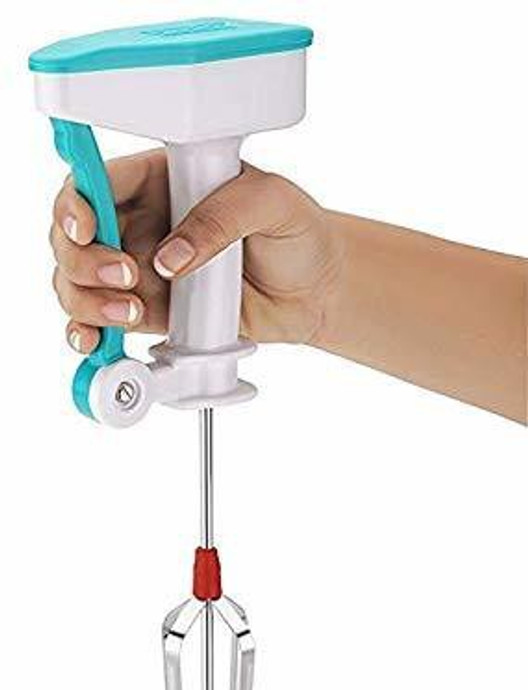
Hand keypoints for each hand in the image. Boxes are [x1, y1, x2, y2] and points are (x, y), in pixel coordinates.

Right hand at [50, 149, 343, 353]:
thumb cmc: (298, 233)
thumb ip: (220, 218)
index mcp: (162, 180)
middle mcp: (143, 224)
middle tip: (125, 275)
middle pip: (75, 237)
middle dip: (83, 260)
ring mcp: (143, 271)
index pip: (99, 182)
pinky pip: (105, 324)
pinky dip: (91, 335)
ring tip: (131, 313)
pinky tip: (98, 341)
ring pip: (80, 284)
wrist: (317, 292)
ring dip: (87, 301)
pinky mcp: (153, 312)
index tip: (87, 226)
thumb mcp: (270, 203)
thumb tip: (170, 257)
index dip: (78, 203)